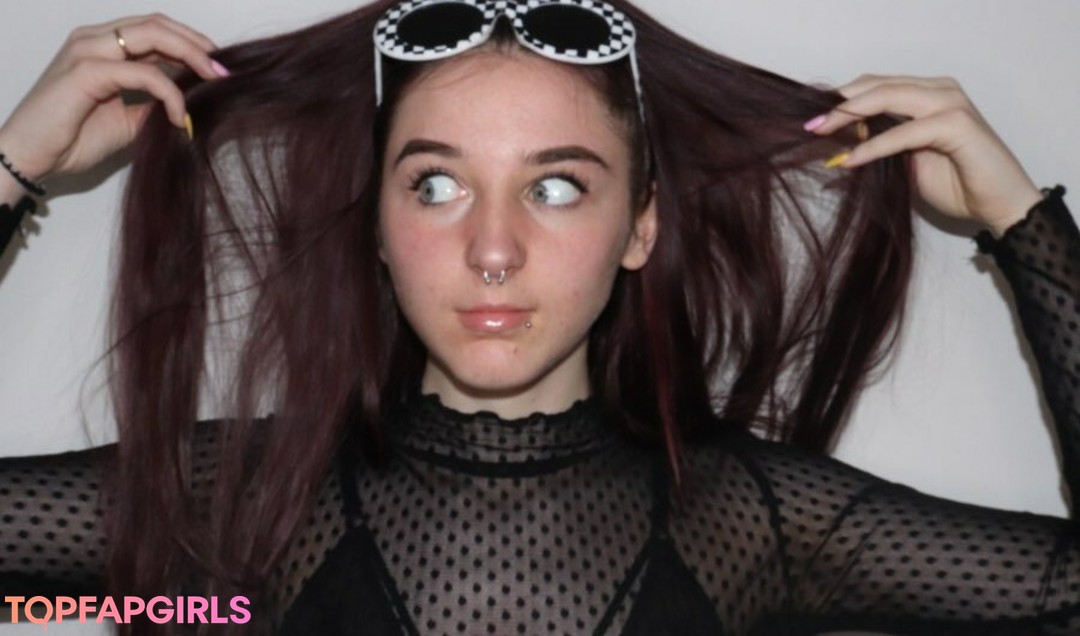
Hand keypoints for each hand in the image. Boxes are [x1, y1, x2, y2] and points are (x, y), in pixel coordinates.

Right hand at [0, 15, 226, 187]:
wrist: (31, 158)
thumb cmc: (71, 140)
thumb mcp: (129, 120)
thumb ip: (155, 104)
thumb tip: (193, 102)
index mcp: (102, 46)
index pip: (156, 30)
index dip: (192, 44)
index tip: (221, 68)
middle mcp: (94, 40)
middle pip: (158, 24)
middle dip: (198, 45)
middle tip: (226, 71)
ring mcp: (88, 51)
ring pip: (152, 35)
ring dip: (191, 56)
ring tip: (215, 81)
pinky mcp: (86, 71)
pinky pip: (143, 73)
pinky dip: (169, 92)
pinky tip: (179, 115)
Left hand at [805, 75, 1042, 236]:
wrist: (999, 206)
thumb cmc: (957, 185)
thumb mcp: (906, 162)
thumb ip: (881, 144)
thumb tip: (844, 140)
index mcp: (927, 93)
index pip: (876, 85)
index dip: (842, 99)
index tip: (810, 118)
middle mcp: (939, 90)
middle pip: (877, 86)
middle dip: (839, 104)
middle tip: (808, 124)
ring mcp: (950, 104)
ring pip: (889, 97)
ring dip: (850, 116)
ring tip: (821, 133)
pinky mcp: (956, 125)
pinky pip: (903, 132)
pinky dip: (873, 146)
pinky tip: (849, 160)